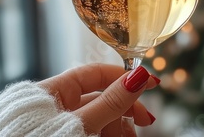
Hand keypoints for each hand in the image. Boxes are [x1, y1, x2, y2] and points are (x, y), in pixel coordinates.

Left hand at [37, 63, 159, 135]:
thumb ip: (111, 102)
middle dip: (125, 111)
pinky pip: (90, 133)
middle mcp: (55, 105)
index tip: (150, 83)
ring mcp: (57, 125)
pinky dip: (104, 136)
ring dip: (117, 129)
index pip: (96, 73)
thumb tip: (138, 77)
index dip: (124, 77)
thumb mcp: (82, 124)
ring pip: (98, 120)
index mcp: (53, 90)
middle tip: (146, 122)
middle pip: (100, 99)